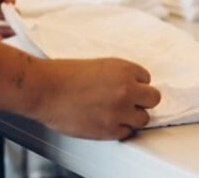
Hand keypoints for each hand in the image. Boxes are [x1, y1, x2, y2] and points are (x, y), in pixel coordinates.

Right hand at [31, 58, 161, 139]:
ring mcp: (119, 111)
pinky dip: (119, 129)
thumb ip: (118, 76)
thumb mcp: (98, 65)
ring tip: (116, 114)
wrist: (44, 89)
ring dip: (132, 117)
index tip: (127, 88)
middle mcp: (126, 89)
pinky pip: (127, 133)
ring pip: (144, 119)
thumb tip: (130, 86)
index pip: (147, 78)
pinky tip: (107, 122)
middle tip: (129, 102)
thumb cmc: (63, 75)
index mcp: (123, 69)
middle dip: (142, 101)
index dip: (136, 84)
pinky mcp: (109, 129)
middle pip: (153, 99)